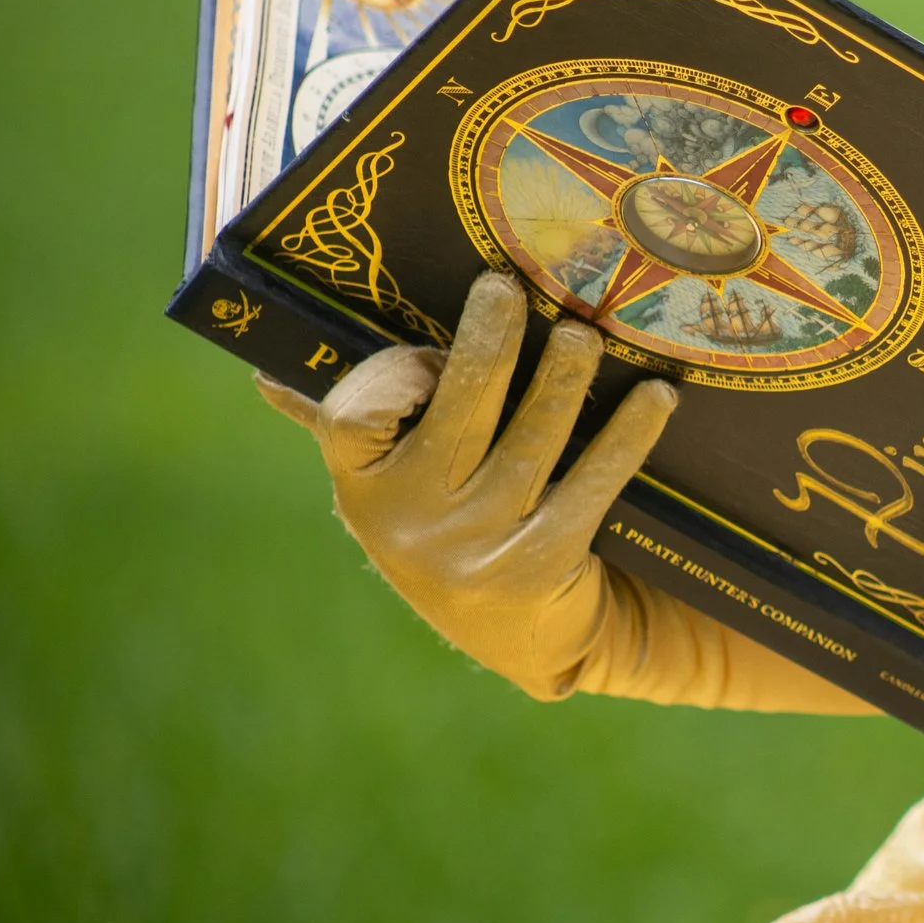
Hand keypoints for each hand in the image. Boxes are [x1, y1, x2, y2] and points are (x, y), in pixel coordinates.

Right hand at [257, 271, 867, 713]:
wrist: (526, 634)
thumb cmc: (452, 524)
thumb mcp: (391, 483)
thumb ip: (349, 421)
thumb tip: (265, 370)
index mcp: (362, 485)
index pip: (353, 419)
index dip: (391, 377)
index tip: (426, 348)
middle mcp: (410, 521)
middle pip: (458, 412)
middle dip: (488, 342)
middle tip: (511, 287)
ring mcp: (477, 547)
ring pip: (530, 442)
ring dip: (564, 378)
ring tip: (586, 333)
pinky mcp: (542, 565)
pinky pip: (591, 484)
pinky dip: (628, 435)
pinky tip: (658, 396)